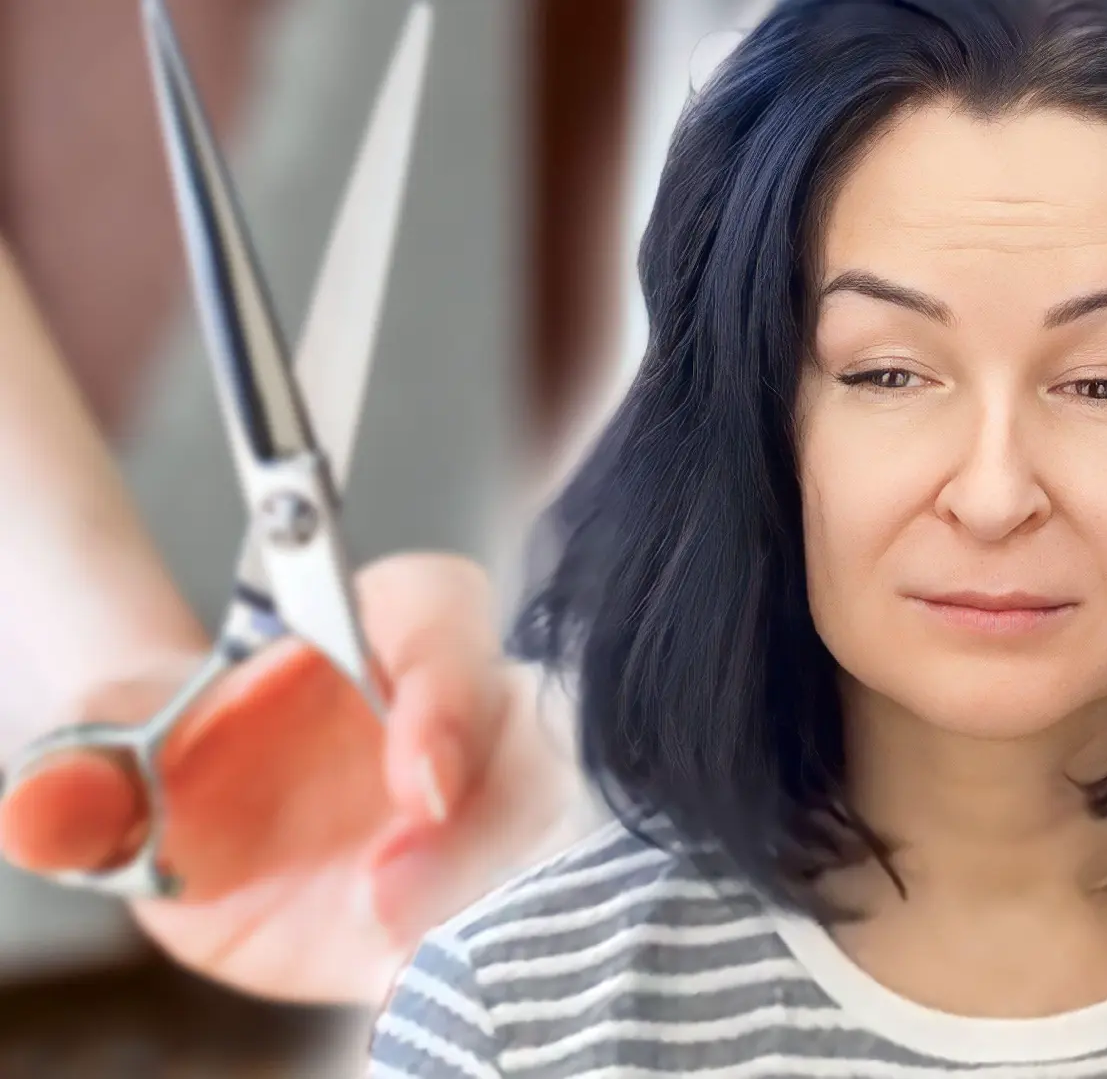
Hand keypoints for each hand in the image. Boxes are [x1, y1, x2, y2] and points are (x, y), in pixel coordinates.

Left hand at [0, 553, 584, 1004]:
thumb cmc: (170, 767)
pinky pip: (535, 911)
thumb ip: (83, 785)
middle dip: (482, 824)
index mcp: (382, 627)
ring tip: (398, 948)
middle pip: (531, 740)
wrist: (193, 830)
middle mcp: (467, 705)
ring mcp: (498, 799)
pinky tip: (438, 989)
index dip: (448, 689)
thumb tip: (45, 810)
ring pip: (555, 830)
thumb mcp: (110, 770)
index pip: (451, 618)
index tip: (417, 781)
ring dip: (496, 897)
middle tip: (391, 899)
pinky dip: (502, 953)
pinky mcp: (497, 888)